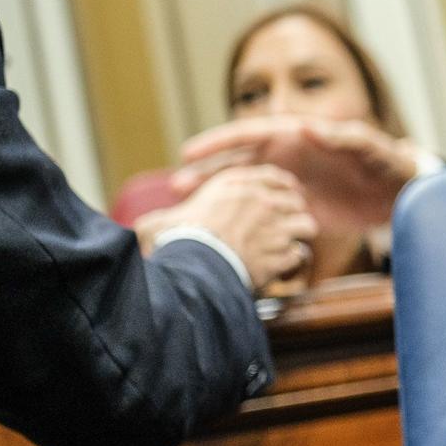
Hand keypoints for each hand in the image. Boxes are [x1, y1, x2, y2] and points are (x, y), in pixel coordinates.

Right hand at [158, 164, 317, 289]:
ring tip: (286, 246)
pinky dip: (292, 262)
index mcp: (238, 186)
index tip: (287, 194)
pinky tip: (281, 267)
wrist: (195, 265)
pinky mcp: (283, 253)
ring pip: (306, 226)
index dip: (283, 187)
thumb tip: (140, 230)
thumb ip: (158, 220)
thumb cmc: (178, 242)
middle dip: (292, 213)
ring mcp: (277, 227)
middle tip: (285, 226)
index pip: (274, 177)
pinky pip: (299, 254)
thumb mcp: (162, 222)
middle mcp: (263, 202)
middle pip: (296, 201)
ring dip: (297, 236)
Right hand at [177, 115, 426, 231]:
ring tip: (190, 210)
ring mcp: (290, 182)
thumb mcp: (367, 148)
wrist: (402, 191)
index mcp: (297, 136)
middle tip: (178, 188)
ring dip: (218, 195)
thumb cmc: (387, 162)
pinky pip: (263, 210)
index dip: (218, 143)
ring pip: (245, 187)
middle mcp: (287, 157)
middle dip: (207, 172)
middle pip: (238, 161)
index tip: (189, 152)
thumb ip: (341, 137)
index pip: (249, 134)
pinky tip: (227, 232)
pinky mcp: (296, 207)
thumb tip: (305, 127)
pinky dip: (243, 217)